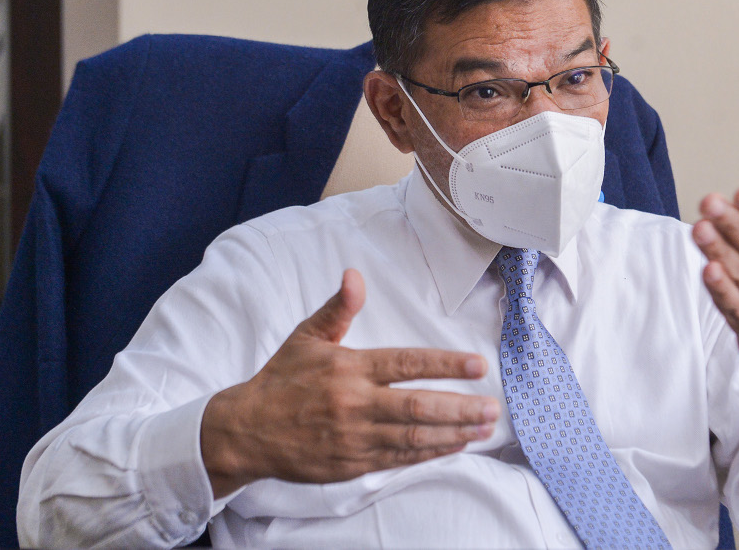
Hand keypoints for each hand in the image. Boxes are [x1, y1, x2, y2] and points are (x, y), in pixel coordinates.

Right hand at [201, 269, 499, 497]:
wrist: (246, 430)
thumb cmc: (281, 380)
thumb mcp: (307, 337)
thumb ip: (337, 308)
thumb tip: (354, 275)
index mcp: (349, 368)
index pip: (407, 363)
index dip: (446, 364)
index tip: (477, 365)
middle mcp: (355, 404)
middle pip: (418, 406)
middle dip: (460, 407)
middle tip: (492, 407)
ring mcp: (355, 437)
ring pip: (413, 437)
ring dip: (453, 433)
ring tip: (484, 428)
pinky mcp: (351, 464)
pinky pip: (399, 459)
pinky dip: (430, 454)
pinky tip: (454, 446)